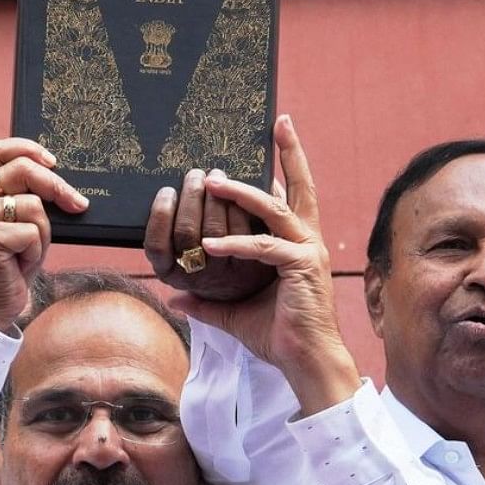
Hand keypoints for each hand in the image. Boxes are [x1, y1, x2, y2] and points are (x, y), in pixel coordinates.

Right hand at [0, 138, 87, 331]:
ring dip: (42, 233)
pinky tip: (20, 266)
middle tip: (77, 204)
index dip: (27, 148)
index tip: (53, 161)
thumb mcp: (19, 228)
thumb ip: (27, 201)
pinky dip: (35, 251)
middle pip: (22, 170)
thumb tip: (63, 184)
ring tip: (27, 253)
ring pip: (32, 205)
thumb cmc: (8, 269)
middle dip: (56, 186)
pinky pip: (30, 232)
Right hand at [145, 167, 275, 301]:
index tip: (167, 190)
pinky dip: (238, 207)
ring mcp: (224, 273)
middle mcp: (194, 277)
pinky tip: (237, 191)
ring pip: (215, 229)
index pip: (156, 245)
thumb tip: (164, 203)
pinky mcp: (251, 267)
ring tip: (216, 175)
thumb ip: (166, 237)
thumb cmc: (207, 264)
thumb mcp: (179, 259)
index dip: (160, 215)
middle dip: (190, 197)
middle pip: (186, 232)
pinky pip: (242, 230)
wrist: (246, 294)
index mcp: (171, 273)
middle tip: (195, 175)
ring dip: (214, 197)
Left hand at [168, 115, 360, 414]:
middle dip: (290, 153)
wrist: (305, 362)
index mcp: (297, 245)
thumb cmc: (278, 337)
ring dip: (241, 193)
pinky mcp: (301, 267)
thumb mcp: (234, 315)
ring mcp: (307, 252)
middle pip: (300, 187)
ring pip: (274, 209)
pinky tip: (210, 244)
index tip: (276, 139)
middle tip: (280, 122)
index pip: (290, 197)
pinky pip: (263, 247)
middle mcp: (307, 241)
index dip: (284, 167)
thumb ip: (206, 303)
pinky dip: (235, 244)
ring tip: (210, 180)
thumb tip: (176, 297)